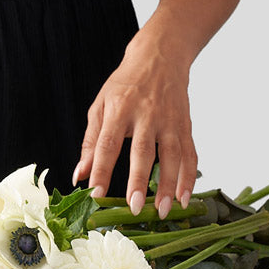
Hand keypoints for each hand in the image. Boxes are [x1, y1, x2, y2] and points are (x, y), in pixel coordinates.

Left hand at [71, 39, 196, 219]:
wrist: (159, 58)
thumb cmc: (124, 85)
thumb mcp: (100, 106)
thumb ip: (90, 142)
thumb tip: (78, 175)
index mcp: (118, 110)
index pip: (107, 144)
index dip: (101, 170)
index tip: (96, 194)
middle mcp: (145, 115)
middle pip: (142, 151)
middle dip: (139, 181)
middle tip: (135, 208)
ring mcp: (169, 120)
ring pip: (171, 156)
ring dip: (170, 185)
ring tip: (164, 211)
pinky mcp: (185, 125)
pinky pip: (190, 154)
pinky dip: (189, 177)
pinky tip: (186, 197)